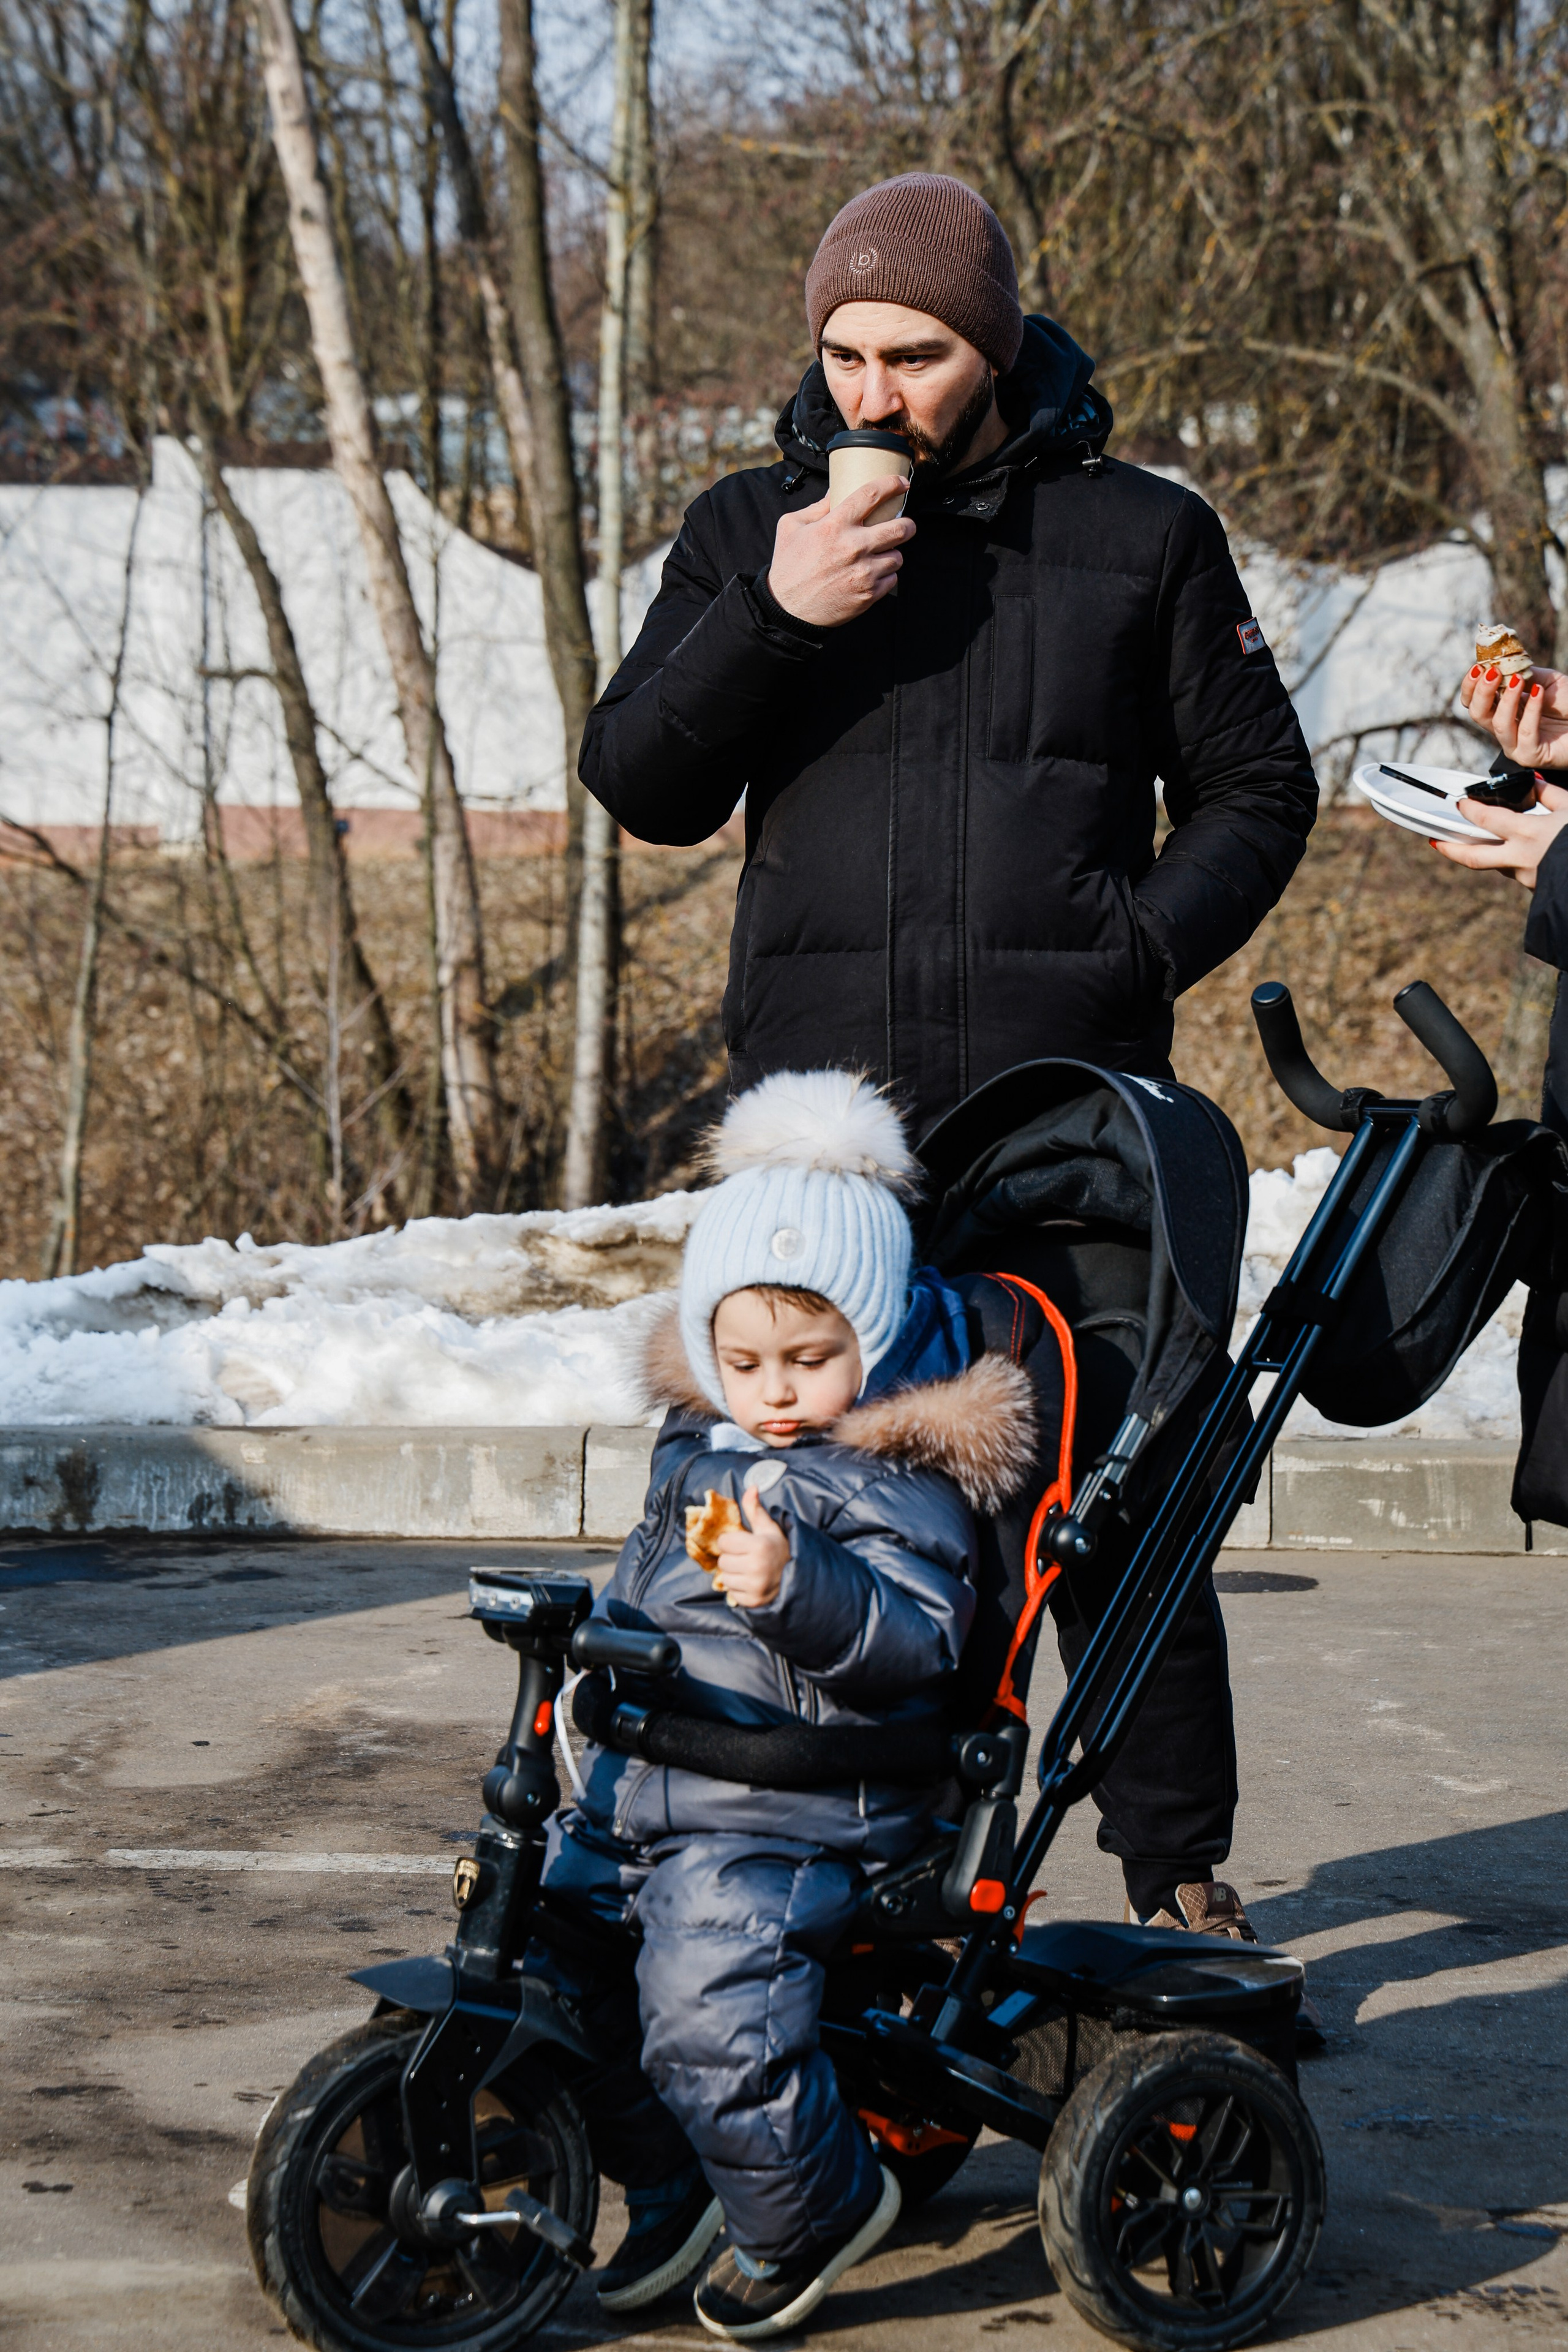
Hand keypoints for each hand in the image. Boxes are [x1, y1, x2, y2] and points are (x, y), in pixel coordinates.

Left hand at [711, 1486, 789, 1609]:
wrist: (798, 1577)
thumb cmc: (780, 1549)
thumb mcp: (769, 1528)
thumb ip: (755, 1509)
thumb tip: (751, 1487)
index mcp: (759, 1546)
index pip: (724, 1542)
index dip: (732, 1542)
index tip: (744, 1544)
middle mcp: (756, 1567)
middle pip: (722, 1561)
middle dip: (732, 1558)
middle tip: (746, 1558)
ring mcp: (755, 1586)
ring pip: (725, 1577)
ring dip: (733, 1574)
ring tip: (748, 1570)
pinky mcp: (753, 1601)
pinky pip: (731, 1593)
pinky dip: (738, 1588)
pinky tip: (751, 1582)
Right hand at [766, 481, 914, 627]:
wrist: (788, 609)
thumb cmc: (789, 567)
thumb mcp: (791, 527)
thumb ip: (816, 507)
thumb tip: (835, 491)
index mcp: (835, 525)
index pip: (872, 495)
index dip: (892, 484)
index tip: (901, 484)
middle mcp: (853, 547)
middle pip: (900, 528)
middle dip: (908, 524)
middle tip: (905, 525)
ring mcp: (864, 572)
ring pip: (898, 557)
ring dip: (892, 554)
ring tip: (880, 556)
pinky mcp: (868, 594)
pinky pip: (892, 579)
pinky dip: (885, 576)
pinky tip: (872, 575)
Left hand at [1432, 780, 1567, 888]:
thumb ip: (1550, 795)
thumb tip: (1535, 783)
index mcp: (1528, 834)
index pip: (1487, 819)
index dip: (1469, 810)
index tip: (1460, 804)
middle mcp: (1520, 859)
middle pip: (1474, 857)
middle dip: (1451, 850)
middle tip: (1435, 842)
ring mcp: (1526, 877)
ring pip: (1497, 864)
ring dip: (1486, 853)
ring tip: (1474, 843)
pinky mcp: (1535, 887)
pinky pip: (1516, 871)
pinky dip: (1513, 860)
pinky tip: (1520, 852)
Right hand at [1460, 662, 1567, 769]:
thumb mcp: (1547, 681)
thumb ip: (1526, 673)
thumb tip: (1506, 662)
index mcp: (1505, 710)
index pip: (1474, 702)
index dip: (1471, 685)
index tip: (1479, 667)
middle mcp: (1507, 729)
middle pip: (1477, 714)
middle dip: (1481, 692)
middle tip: (1491, 672)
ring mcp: (1517, 744)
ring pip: (1498, 724)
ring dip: (1506, 699)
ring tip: (1518, 680)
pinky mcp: (1532, 755)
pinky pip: (1525, 733)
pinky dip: (1531, 710)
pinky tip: (1538, 692)